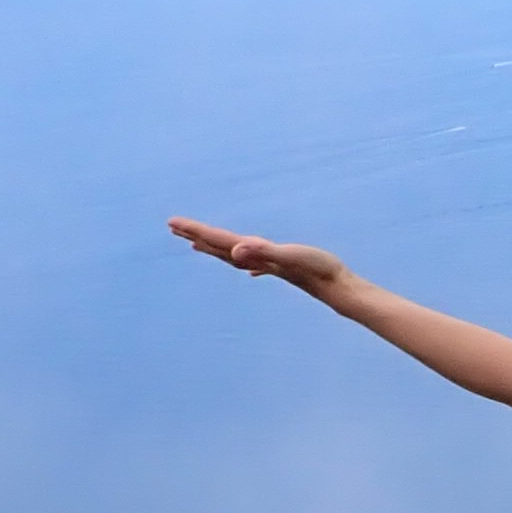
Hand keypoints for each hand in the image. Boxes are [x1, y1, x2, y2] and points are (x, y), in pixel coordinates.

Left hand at [167, 218, 350, 292]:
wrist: (339, 289)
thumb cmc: (317, 270)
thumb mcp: (289, 256)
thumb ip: (262, 254)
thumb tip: (235, 252)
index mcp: (254, 254)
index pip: (217, 239)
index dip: (194, 230)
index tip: (172, 222)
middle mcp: (257, 261)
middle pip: (218, 247)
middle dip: (196, 236)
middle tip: (172, 226)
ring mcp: (269, 266)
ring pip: (234, 255)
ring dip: (215, 248)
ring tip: (197, 244)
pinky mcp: (284, 268)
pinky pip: (258, 264)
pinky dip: (248, 262)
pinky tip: (249, 268)